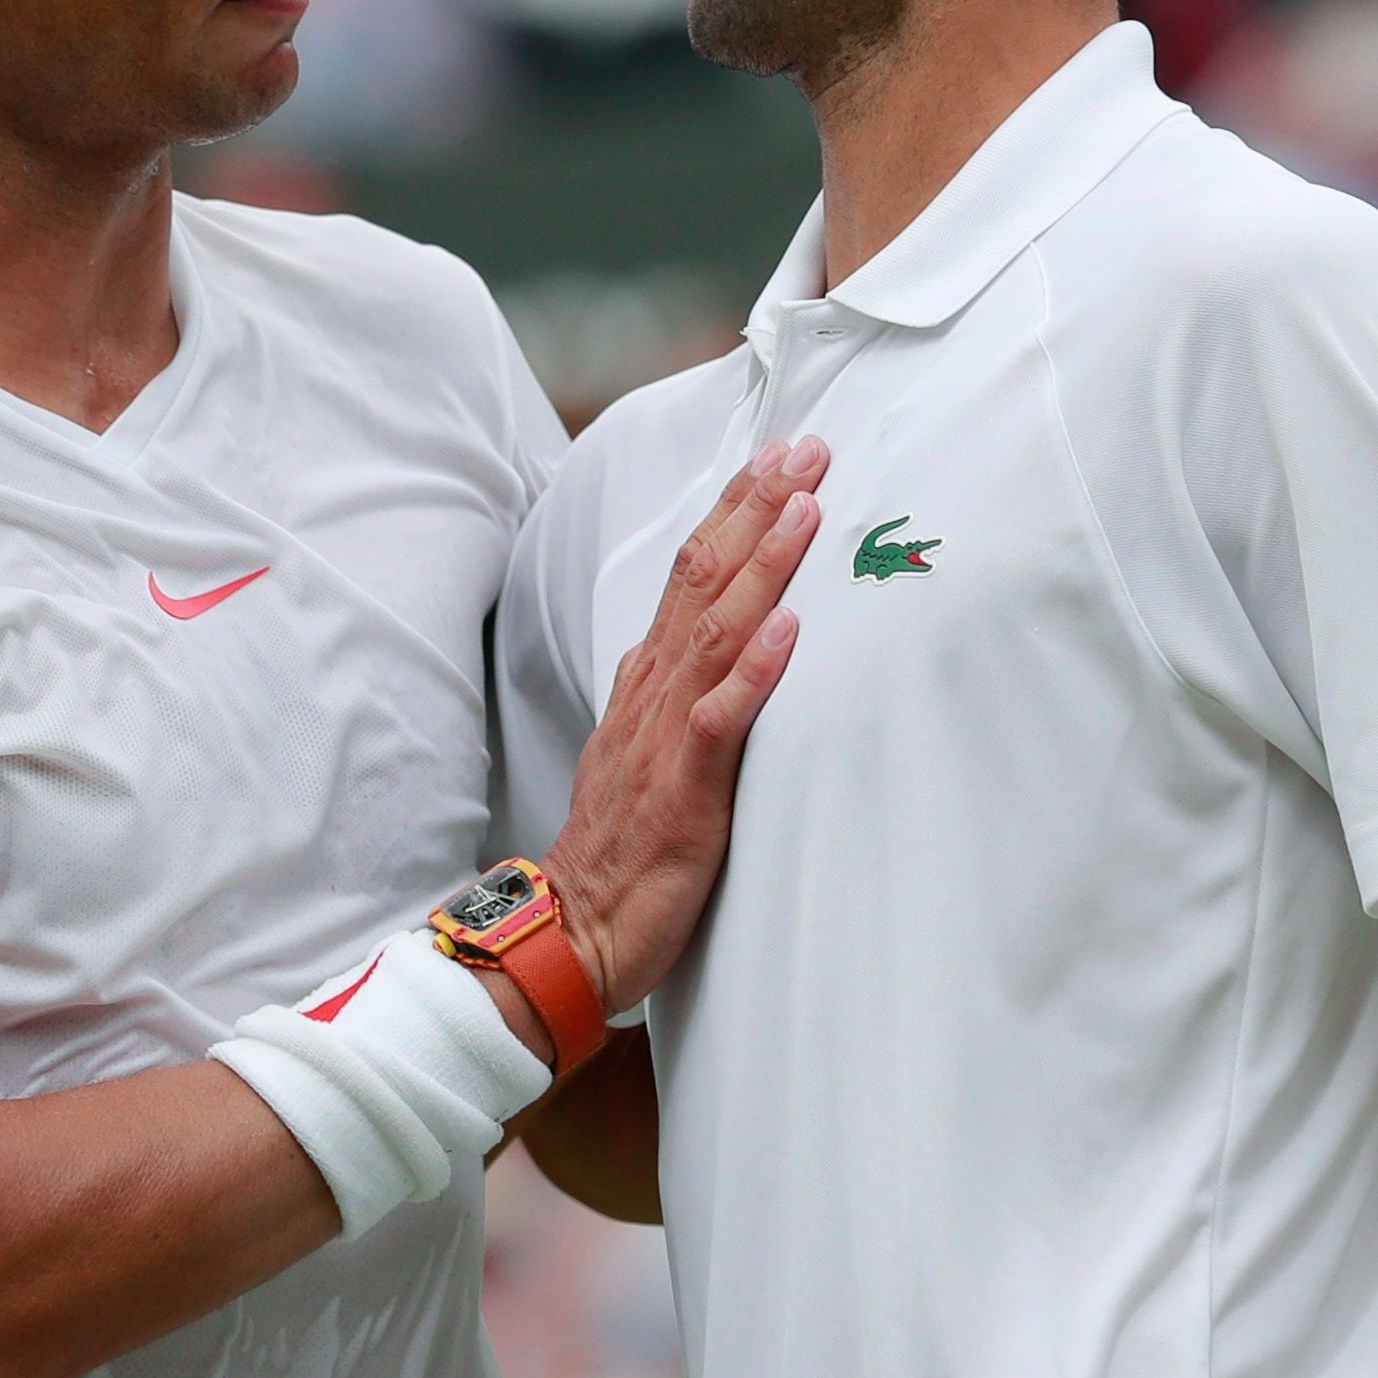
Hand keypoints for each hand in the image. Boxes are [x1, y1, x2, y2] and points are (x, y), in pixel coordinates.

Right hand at [545, 437, 823, 1014]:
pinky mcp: (682, 791)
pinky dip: (753, 671)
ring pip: (715, 632)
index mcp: (648, 681)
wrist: (570, 929)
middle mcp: (653, 693)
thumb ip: (684, 693)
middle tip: (806, 449)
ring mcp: (663, 737)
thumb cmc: (620, 847)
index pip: (690, 574)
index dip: (734, 512)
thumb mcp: (650, 750)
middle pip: (702, 580)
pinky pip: (718, 721)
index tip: (778, 459)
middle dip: (756, 509)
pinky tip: (786, 629)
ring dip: (763, 565)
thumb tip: (736, 641)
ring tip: (807, 509)